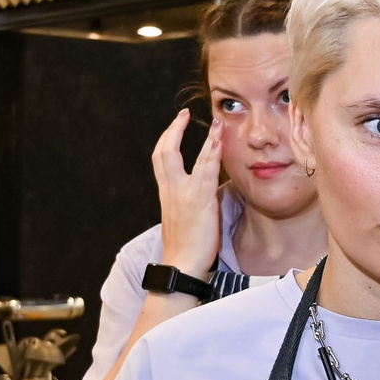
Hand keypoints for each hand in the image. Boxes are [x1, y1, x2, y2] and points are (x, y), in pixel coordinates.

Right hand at [152, 109, 225, 277]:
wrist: (181, 265)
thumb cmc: (184, 248)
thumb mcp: (180, 219)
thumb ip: (185, 201)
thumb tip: (198, 194)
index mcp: (166, 193)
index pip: (160, 159)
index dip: (166, 139)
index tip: (175, 125)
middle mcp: (171, 190)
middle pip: (164, 152)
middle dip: (174, 130)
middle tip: (183, 115)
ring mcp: (185, 195)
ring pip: (189, 159)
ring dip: (206, 139)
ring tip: (217, 123)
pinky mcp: (200, 202)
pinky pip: (206, 173)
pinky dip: (212, 156)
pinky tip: (219, 143)